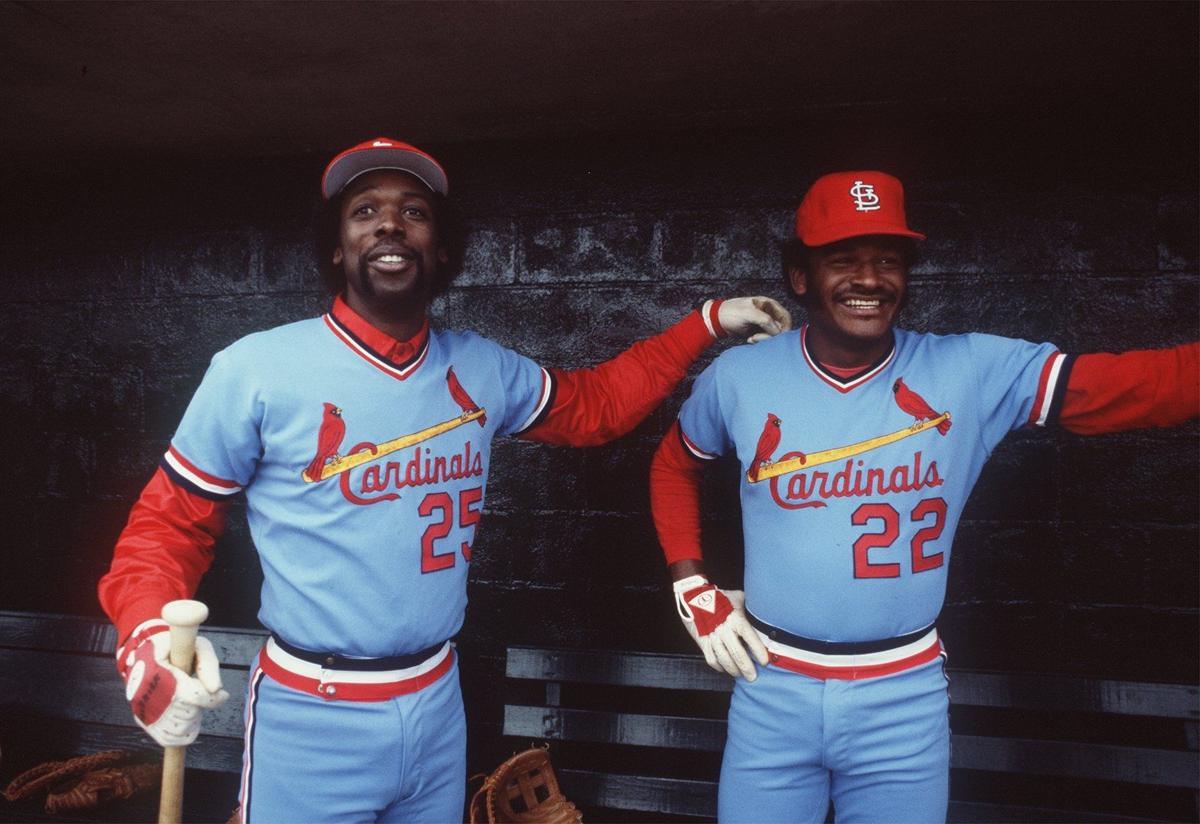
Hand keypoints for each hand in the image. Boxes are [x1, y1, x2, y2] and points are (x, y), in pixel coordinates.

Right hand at [116, 620, 228, 746]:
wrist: (144, 654)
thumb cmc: (176, 649)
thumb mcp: (195, 645)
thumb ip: (208, 663)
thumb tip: (217, 689)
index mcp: (158, 672)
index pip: (192, 696)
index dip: (212, 699)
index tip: (223, 695)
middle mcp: (147, 695)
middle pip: (188, 713)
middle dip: (202, 704)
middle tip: (202, 693)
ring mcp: (143, 711)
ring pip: (181, 728)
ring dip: (194, 718)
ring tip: (193, 703)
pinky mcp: (143, 721)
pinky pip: (168, 739)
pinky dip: (184, 734)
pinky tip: (189, 720)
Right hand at [674, 575, 768, 679]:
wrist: (694, 596)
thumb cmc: (720, 598)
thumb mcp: (738, 598)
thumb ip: (750, 608)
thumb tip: (766, 614)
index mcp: (735, 618)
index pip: (749, 636)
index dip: (757, 649)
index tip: (765, 661)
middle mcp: (724, 629)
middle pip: (736, 652)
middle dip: (746, 667)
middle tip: (753, 677)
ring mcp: (712, 636)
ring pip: (724, 659)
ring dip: (733, 670)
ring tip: (741, 675)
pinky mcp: (702, 642)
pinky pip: (711, 659)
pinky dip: (719, 667)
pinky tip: (725, 669)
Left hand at [717, 296, 791, 342]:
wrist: (716, 320)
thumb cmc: (730, 312)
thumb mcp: (748, 313)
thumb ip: (764, 320)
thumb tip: (778, 330)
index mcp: (769, 304)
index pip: (785, 317)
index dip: (784, 327)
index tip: (776, 336)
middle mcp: (769, 313)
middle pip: (781, 327)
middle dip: (771, 335)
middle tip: (757, 338)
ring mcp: (764, 323)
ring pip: (774, 335)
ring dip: (764, 339)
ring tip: (752, 338)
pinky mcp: (759, 332)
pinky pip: (766, 339)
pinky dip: (760, 342)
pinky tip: (750, 339)